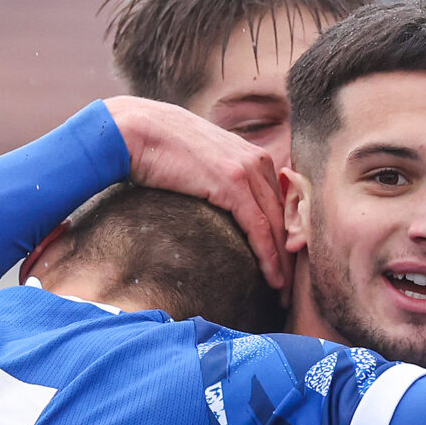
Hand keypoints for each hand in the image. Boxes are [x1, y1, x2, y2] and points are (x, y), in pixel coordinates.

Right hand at [100, 97, 289, 289]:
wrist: (133, 129)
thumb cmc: (156, 148)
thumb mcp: (198, 162)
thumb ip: (216, 179)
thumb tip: (213, 204)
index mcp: (252, 156)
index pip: (279, 205)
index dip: (286, 238)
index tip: (286, 268)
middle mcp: (257, 161)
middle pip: (284, 217)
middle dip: (291, 255)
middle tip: (292, 290)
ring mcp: (247, 170)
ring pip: (277, 226)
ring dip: (284, 264)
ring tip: (285, 294)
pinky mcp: (233, 183)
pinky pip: (259, 228)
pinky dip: (269, 257)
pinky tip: (274, 280)